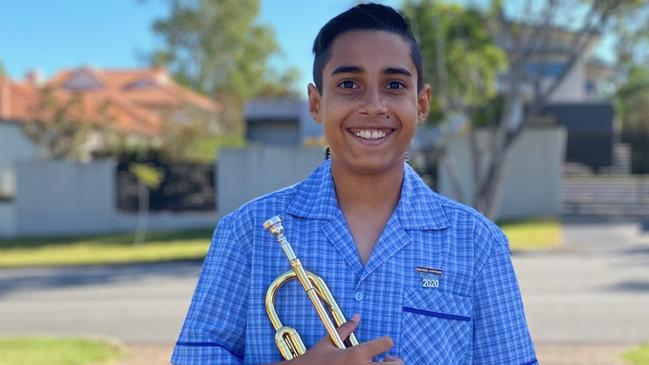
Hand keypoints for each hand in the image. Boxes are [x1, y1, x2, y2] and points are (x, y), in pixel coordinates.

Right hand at [281, 314, 403, 364]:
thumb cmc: (314, 361)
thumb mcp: (328, 342)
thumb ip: (345, 328)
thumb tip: (356, 316)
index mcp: (357, 354)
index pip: (387, 343)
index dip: (386, 342)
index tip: (382, 346)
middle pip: (397, 364)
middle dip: (395, 361)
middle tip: (386, 360)